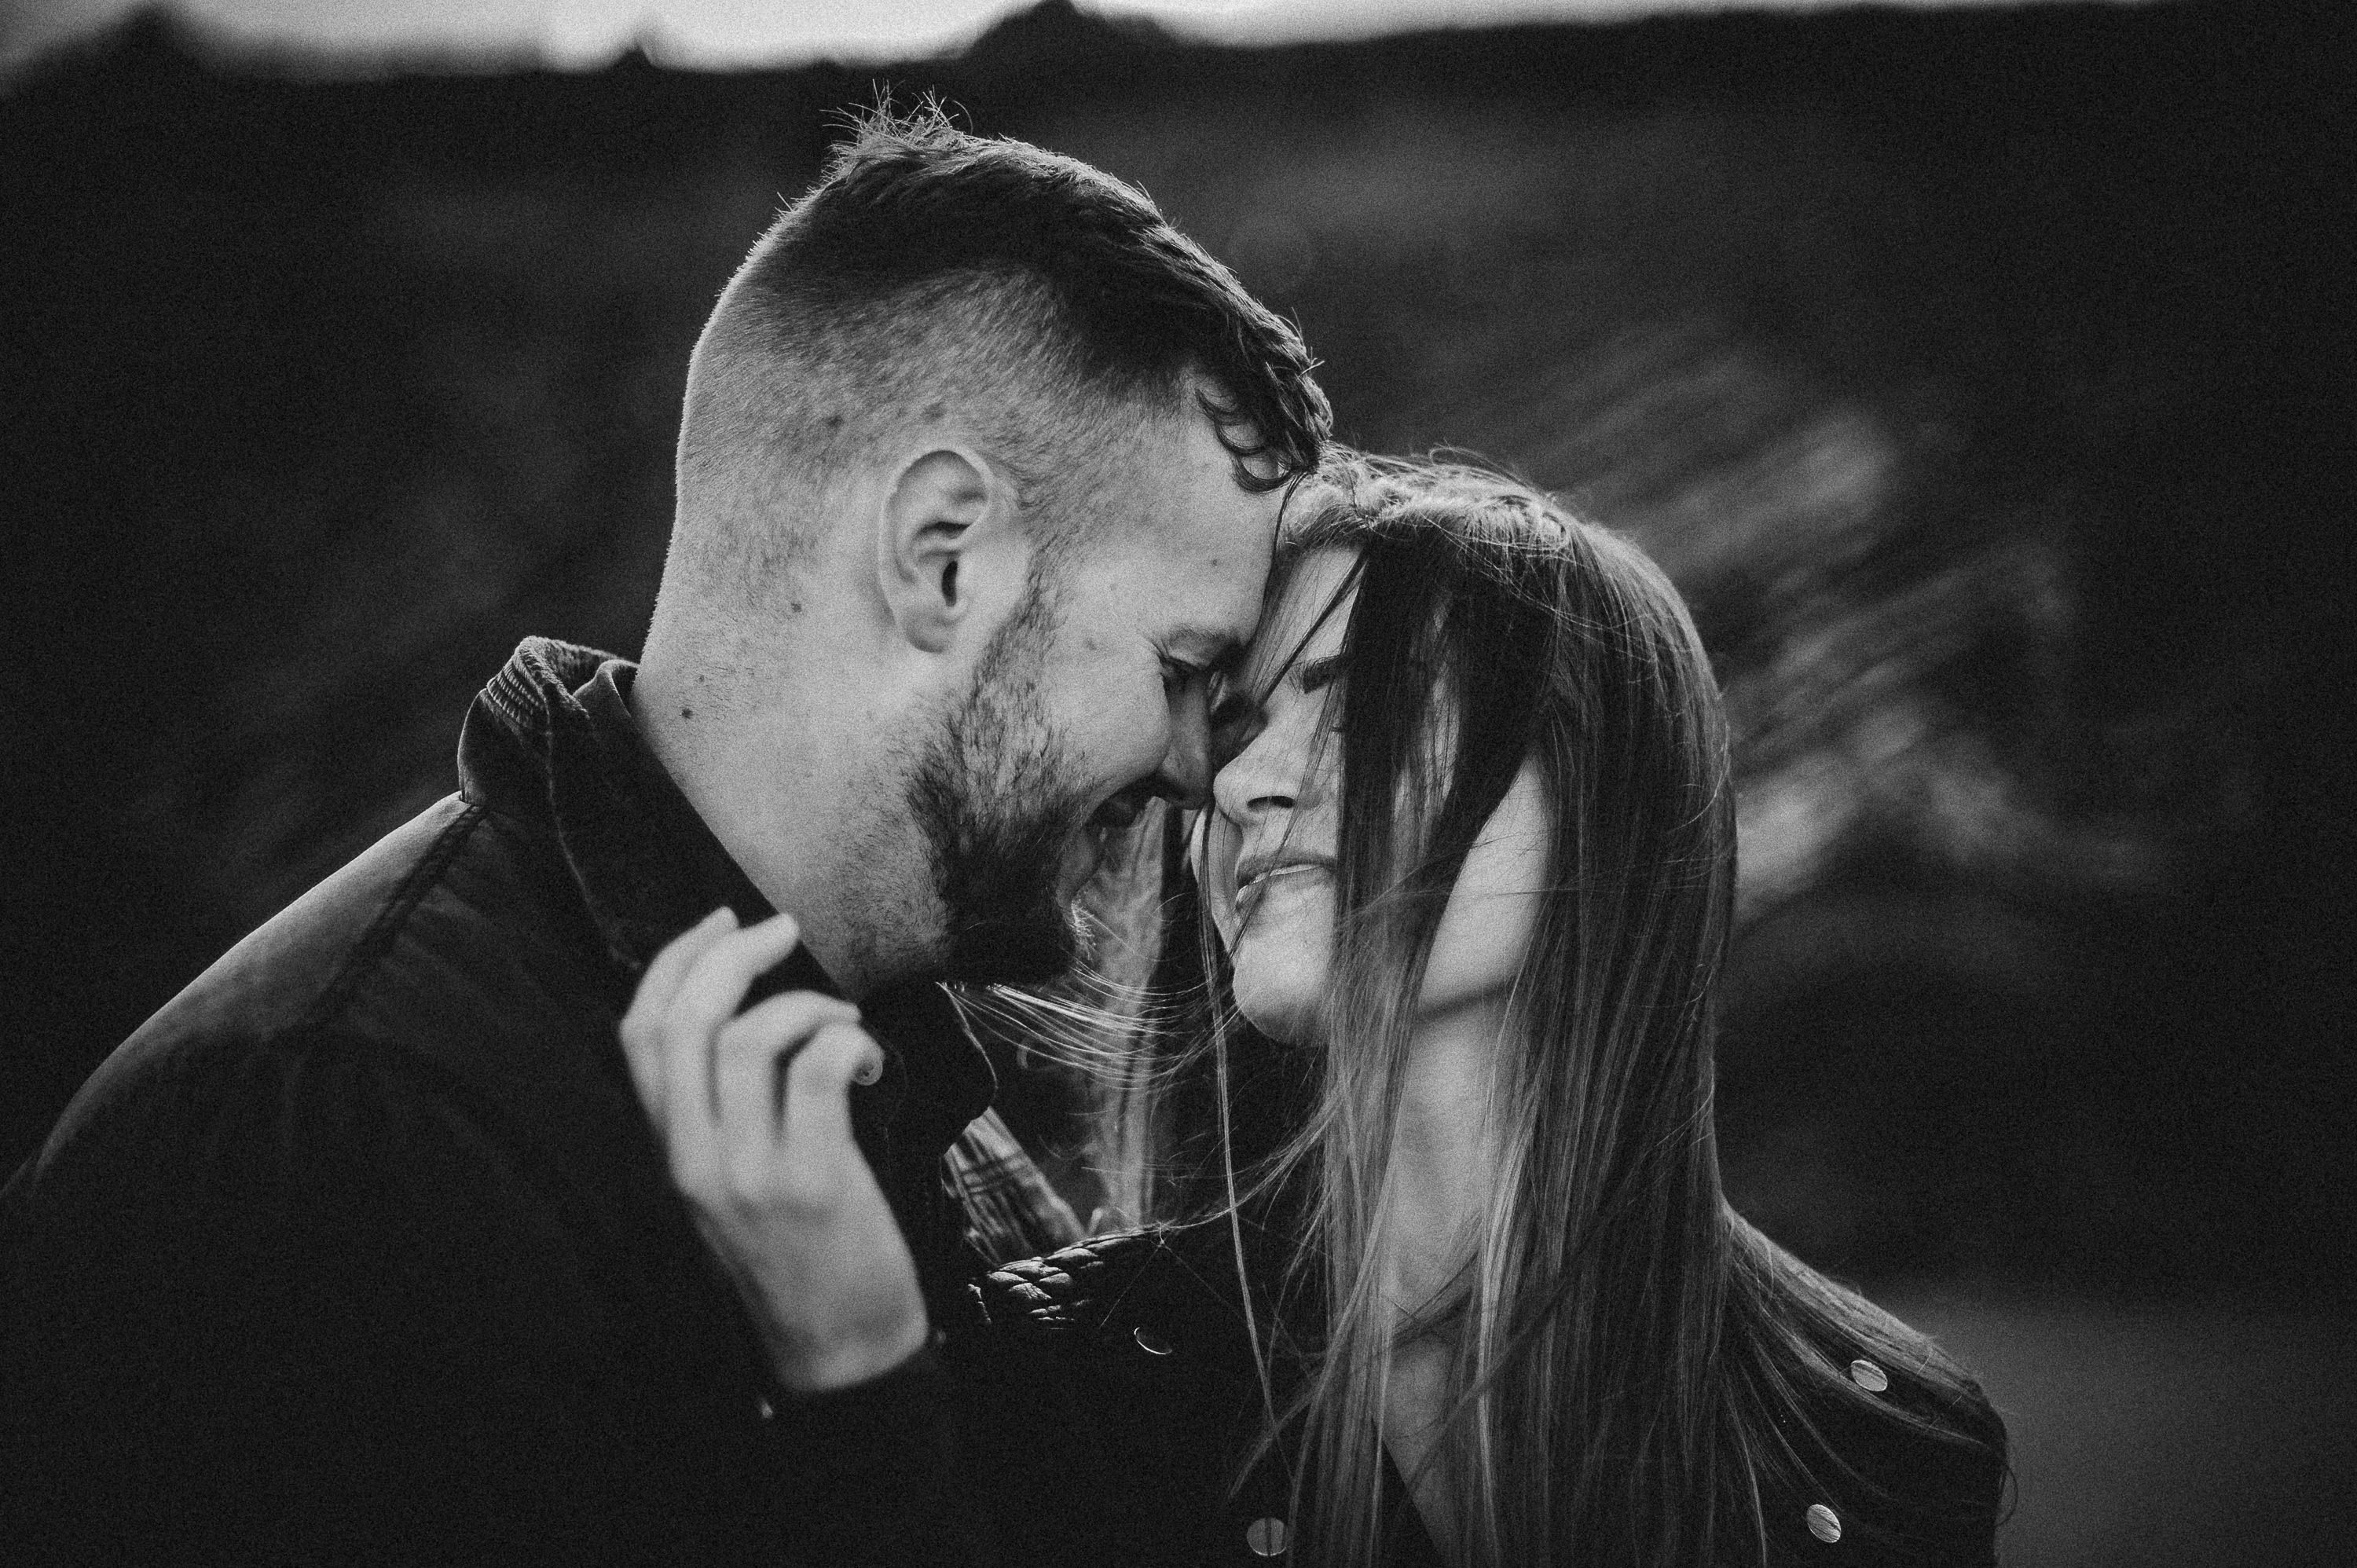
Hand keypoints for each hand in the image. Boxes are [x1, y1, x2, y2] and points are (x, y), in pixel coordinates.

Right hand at [619, 908, 927, 1392]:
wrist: (837, 1352)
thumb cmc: (797, 1254)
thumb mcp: (732, 1184)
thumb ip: (722, 1111)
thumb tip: (751, 1012)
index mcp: (668, 1153)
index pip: (639, 1035)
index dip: (672, 964)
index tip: (717, 925)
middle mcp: (693, 1160)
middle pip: (685, 1022)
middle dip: (732, 957)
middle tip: (783, 931)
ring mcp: (748, 1174)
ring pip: (749, 1038)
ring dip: (807, 1005)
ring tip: (843, 1022)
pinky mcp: (811, 1183)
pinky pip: (819, 1070)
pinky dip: (848, 1042)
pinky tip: (868, 1062)